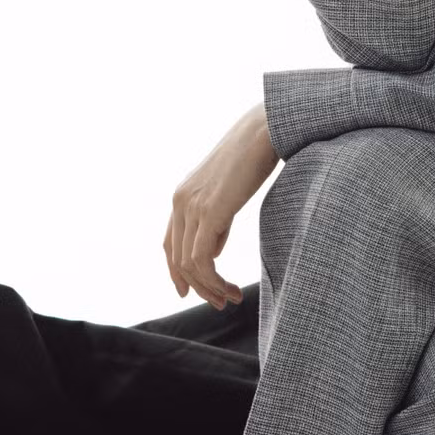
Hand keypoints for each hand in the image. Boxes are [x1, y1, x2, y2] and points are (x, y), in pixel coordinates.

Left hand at [163, 101, 278, 309]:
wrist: (264, 131)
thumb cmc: (254, 156)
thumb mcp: (229, 191)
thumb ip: (217, 218)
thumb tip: (213, 250)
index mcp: (183, 195)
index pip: (170, 244)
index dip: (177, 272)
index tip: (192, 292)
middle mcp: (180, 202)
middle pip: (177, 259)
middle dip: (200, 287)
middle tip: (224, 302)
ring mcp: (191, 207)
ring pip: (189, 264)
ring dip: (210, 288)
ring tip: (231, 299)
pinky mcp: (208, 212)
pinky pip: (201, 260)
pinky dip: (213, 281)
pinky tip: (231, 287)